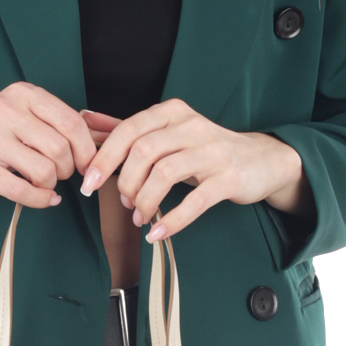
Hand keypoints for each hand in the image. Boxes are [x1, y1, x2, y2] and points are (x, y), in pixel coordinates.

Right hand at [0, 82, 97, 207]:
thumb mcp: (18, 113)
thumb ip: (53, 122)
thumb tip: (98, 140)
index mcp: (21, 94)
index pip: (71, 122)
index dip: (87, 150)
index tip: (88, 165)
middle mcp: (5, 110)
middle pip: (61, 149)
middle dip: (69, 170)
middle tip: (61, 175)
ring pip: (45, 170)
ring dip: (52, 185)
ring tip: (45, 184)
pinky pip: (22, 190)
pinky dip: (40, 200)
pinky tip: (43, 199)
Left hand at [78, 100, 309, 240]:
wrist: (261, 160)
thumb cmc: (206, 149)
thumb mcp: (168, 133)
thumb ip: (128, 129)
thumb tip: (85, 120)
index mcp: (172, 112)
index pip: (129, 130)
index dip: (104, 158)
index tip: (88, 184)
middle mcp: (192, 126)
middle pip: (144, 151)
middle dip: (125, 183)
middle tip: (124, 203)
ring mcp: (212, 151)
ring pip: (165, 173)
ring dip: (145, 201)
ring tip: (141, 217)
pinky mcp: (228, 178)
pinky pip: (195, 200)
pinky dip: (172, 220)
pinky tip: (158, 233)